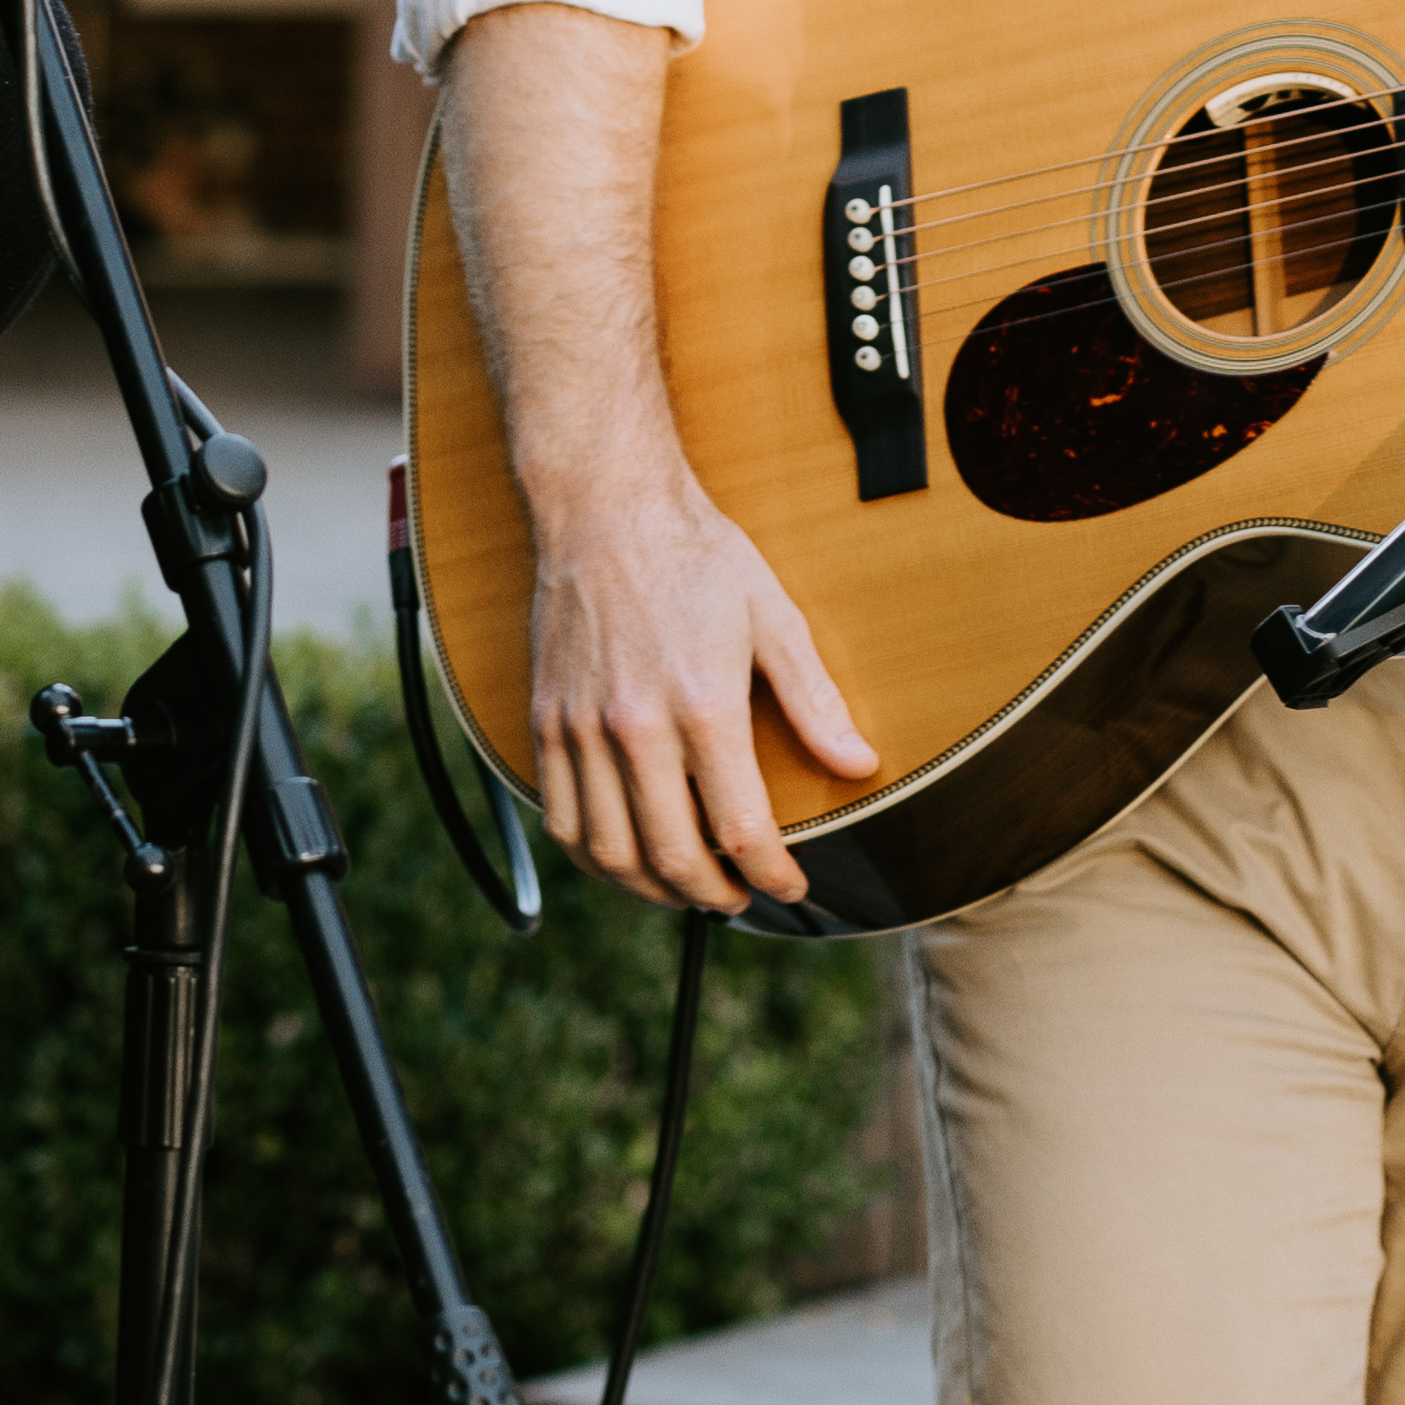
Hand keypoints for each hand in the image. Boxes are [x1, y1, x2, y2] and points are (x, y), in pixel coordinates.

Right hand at [521, 460, 880, 915]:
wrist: (605, 505)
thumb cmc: (696, 555)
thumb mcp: (772, 617)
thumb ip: (813, 700)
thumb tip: (858, 762)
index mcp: (702, 706)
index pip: (740, 830)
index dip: (772, 875)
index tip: (790, 887)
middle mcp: (636, 728)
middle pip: (672, 856)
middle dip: (715, 896)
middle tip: (740, 898)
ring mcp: (582, 729)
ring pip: (609, 852)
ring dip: (652, 890)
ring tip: (687, 889)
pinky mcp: (546, 722)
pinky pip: (560, 820)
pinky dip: (592, 857)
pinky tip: (624, 857)